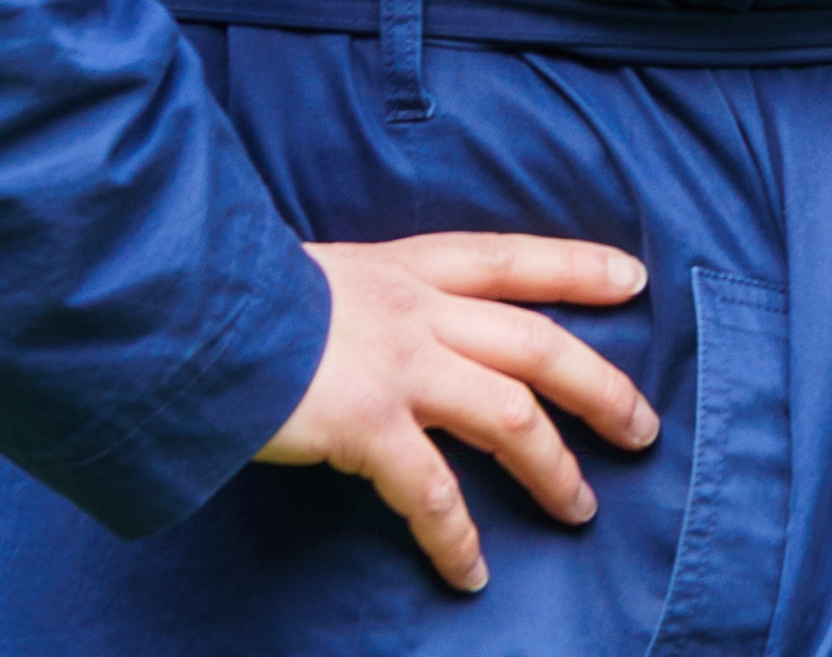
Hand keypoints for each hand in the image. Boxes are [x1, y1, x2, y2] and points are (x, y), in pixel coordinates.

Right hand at [257, 232, 657, 593]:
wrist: (187, 310)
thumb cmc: (239, 298)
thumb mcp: (319, 277)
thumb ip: (365, 304)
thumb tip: (385, 336)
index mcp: (406, 267)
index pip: (510, 259)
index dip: (575, 266)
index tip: (632, 278)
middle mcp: (418, 311)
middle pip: (538, 342)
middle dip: (600, 386)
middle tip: (644, 428)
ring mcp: (400, 366)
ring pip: (511, 416)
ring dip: (554, 468)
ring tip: (582, 509)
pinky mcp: (369, 424)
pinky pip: (434, 492)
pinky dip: (459, 538)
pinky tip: (472, 572)